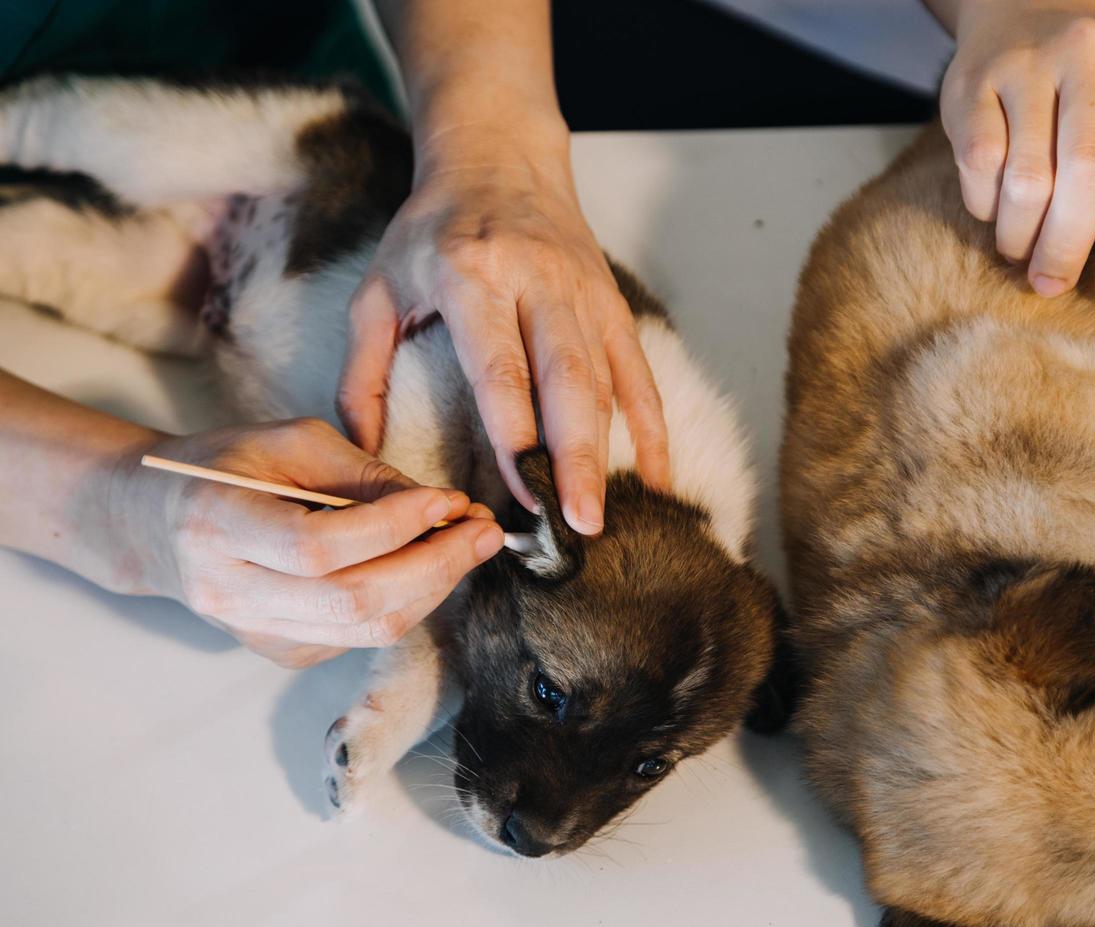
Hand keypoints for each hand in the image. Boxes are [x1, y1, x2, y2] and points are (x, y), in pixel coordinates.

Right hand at [115, 418, 502, 666]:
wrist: (161, 523)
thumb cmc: (230, 466)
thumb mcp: (291, 444)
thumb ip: (365, 475)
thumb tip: (444, 508)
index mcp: (217, 526)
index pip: (317, 545)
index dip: (393, 527)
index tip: (449, 500)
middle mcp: (229, 593)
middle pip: (352, 600)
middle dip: (435, 565)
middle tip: (484, 530)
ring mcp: (256, 633)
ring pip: (367, 629)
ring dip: (434, 587)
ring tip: (471, 544)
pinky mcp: (284, 653)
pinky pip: (363, 636)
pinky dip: (410, 600)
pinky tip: (430, 564)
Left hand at [338, 122, 670, 534]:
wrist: (500, 157)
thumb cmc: (431, 230)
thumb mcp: (378, 288)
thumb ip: (362, 373)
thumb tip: (361, 453)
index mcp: (472, 276)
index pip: (501, 371)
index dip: (515, 439)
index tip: (520, 497)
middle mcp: (537, 283)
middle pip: (567, 381)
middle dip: (576, 458)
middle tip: (578, 523)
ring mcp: (583, 292)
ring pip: (607, 380)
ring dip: (611, 452)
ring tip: (603, 516)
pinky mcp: (611, 302)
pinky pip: (638, 371)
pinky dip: (651, 426)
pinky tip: (656, 476)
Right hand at [937, 0, 1094, 328]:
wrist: (1035, 12)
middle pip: (1087, 174)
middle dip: (1068, 248)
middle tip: (1054, 284)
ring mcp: (1032, 65)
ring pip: (1025, 177)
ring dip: (1021, 235)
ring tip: (1024, 251)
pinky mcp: (976, 80)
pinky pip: (977, 166)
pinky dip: (986, 207)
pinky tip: (997, 210)